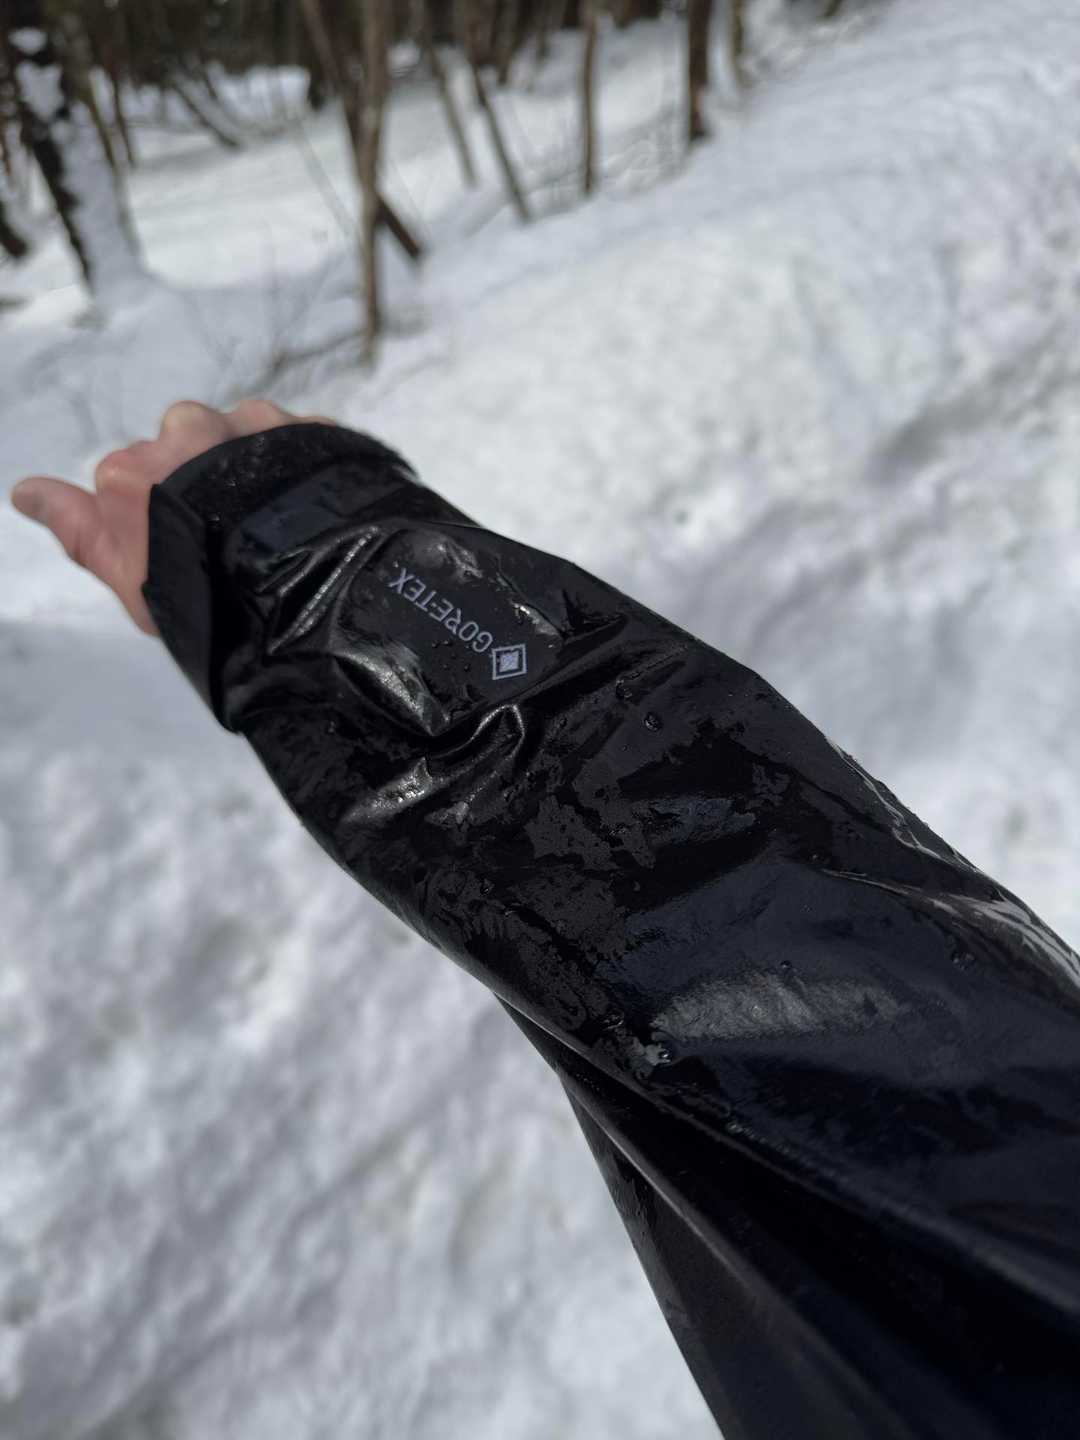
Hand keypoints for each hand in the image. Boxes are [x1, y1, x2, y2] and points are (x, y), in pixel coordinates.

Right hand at [11, 399, 333, 634]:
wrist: (300, 596)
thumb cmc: (206, 597)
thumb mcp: (127, 577)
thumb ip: (76, 527)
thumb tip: (24, 491)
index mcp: (131, 469)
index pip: (131, 477)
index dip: (157, 517)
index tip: (182, 547)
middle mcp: (187, 430)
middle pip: (188, 442)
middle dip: (206, 476)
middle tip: (233, 534)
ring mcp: (250, 423)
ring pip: (244, 432)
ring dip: (256, 465)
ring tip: (274, 523)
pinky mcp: (308, 428)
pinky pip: (300, 439)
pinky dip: (303, 466)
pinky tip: (311, 509)